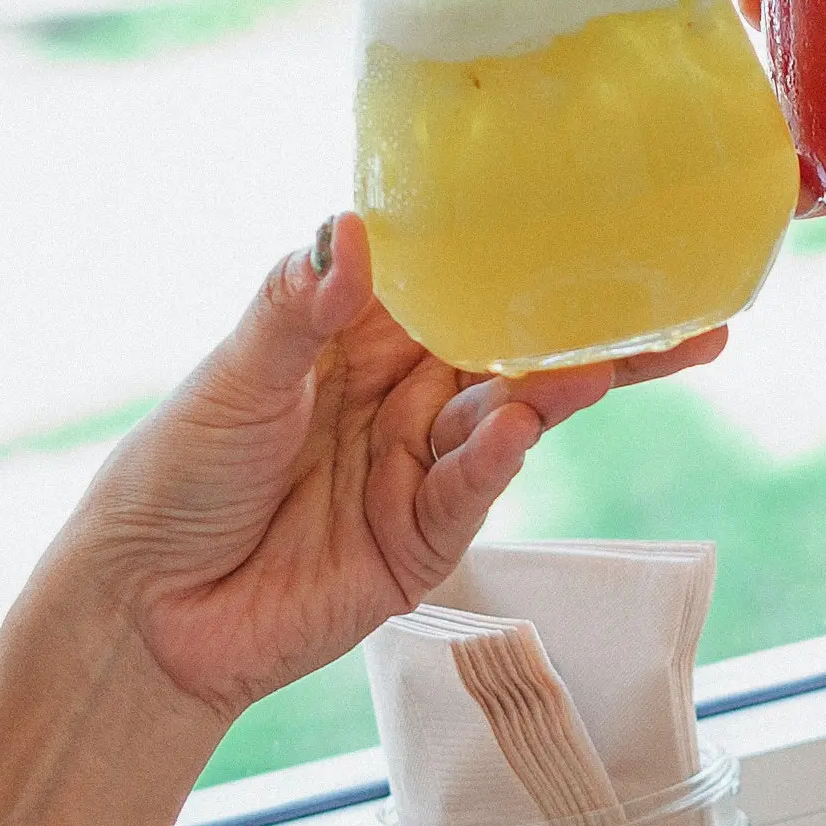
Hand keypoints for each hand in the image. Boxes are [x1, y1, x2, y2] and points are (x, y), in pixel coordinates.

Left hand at [55, 221, 717, 719]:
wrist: (142, 606)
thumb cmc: (174, 473)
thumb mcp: (236, 374)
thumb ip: (298, 307)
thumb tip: (354, 231)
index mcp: (358, 336)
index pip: (460, 281)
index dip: (527, 253)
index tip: (606, 219)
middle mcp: (399, 397)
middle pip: (513, 351)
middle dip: (594, 330)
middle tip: (684, 307)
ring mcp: (414, 471)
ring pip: (510, 418)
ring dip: (557, 390)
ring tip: (605, 362)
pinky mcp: (417, 543)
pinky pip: (469, 493)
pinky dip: (494, 460)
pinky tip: (517, 428)